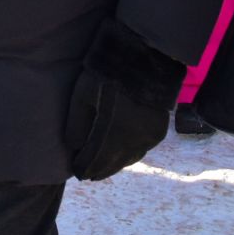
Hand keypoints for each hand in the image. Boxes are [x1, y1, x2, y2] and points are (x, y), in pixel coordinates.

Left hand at [64, 18, 185, 180]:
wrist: (144, 58)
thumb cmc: (106, 73)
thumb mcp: (82, 95)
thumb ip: (77, 125)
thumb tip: (75, 149)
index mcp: (110, 132)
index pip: (94, 159)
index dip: (83, 167)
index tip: (76, 173)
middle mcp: (131, 140)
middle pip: (112, 164)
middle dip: (99, 170)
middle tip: (88, 176)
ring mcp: (147, 137)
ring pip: (128, 160)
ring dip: (115, 165)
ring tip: (103, 170)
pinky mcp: (158, 131)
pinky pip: (141, 151)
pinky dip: (129, 156)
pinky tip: (122, 157)